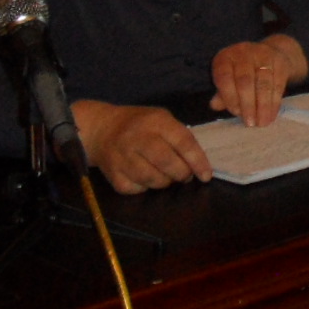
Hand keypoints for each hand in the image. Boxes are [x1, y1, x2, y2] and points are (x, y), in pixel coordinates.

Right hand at [73, 101, 211, 194]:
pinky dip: (147, 187)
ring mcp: (122, 158)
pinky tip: (147, 177)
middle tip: (185, 175)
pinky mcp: (113, 175)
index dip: (197, 160)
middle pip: (166, 162)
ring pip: (152, 179)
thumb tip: (197, 163)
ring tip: (167, 175)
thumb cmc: (140, 124)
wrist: (102, 129)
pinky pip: (137, 189)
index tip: (206, 175)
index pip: (182, 141)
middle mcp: (137, 138)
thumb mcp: (161, 119)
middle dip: (182, 173)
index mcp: (155, 121)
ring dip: (166, 182)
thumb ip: (179, 136)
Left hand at [209, 34, 308, 127]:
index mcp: (225, 58)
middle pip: (245, 80)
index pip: (224, 77)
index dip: (229, 97)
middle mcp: (243, 52)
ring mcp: (263, 54)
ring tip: (262, 122)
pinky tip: (271, 114)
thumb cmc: (243, 71)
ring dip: (263, 105)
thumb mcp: (229, 79)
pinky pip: (277, 83)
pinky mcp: (279, 61)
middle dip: (248, 104)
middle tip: (251, 123)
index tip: (236, 114)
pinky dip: (274, 101)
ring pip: (263, 83)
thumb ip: (222, 93)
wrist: (272, 52)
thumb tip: (215, 105)